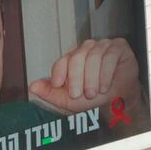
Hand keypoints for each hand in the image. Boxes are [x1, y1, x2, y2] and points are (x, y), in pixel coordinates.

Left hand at [28, 38, 142, 120]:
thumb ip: (50, 93)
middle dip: (76, 78)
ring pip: (93, 57)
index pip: (62, 61)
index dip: (59, 73)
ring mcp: (102, 46)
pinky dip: (106, 73)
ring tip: (95, 93)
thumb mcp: (69, 101)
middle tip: (79, 94)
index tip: (58, 85)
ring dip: (92, 79)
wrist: (118, 102)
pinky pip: (109, 56)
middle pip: (77, 58)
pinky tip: (105, 86)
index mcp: (72, 60)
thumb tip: (32, 86)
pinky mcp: (118, 47)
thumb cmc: (94, 98)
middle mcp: (86, 50)